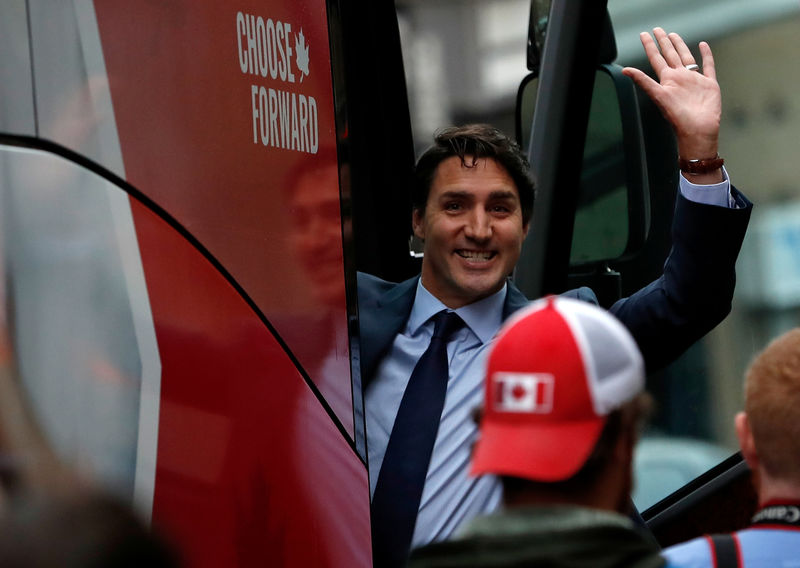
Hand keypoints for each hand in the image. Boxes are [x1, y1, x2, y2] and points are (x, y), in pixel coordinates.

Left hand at [622, 28, 720, 162]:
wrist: (697, 129)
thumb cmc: (678, 117)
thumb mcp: (657, 95)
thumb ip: (643, 81)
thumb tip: (625, 70)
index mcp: (667, 80)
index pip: (656, 59)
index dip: (650, 46)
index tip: (645, 35)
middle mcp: (679, 78)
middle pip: (670, 55)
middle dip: (664, 42)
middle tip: (659, 30)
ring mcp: (694, 80)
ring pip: (686, 57)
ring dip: (680, 46)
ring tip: (674, 35)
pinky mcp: (709, 84)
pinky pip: (708, 66)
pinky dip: (706, 55)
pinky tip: (702, 46)